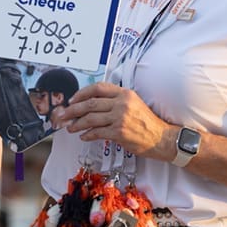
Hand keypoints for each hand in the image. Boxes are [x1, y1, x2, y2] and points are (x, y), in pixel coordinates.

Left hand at [52, 82, 167, 155]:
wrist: (162, 138)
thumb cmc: (147, 122)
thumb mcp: (133, 103)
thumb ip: (115, 100)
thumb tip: (92, 103)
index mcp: (124, 94)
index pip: (97, 88)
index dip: (82, 93)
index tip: (72, 100)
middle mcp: (121, 103)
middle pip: (90, 103)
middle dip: (73, 110)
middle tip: (64, 115)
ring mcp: (120, 118)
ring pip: (90, 118)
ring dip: (77, 123)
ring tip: (70, 127)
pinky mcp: (119, 132)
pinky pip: (97, 132)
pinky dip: (87, 134)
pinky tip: (83, 136)